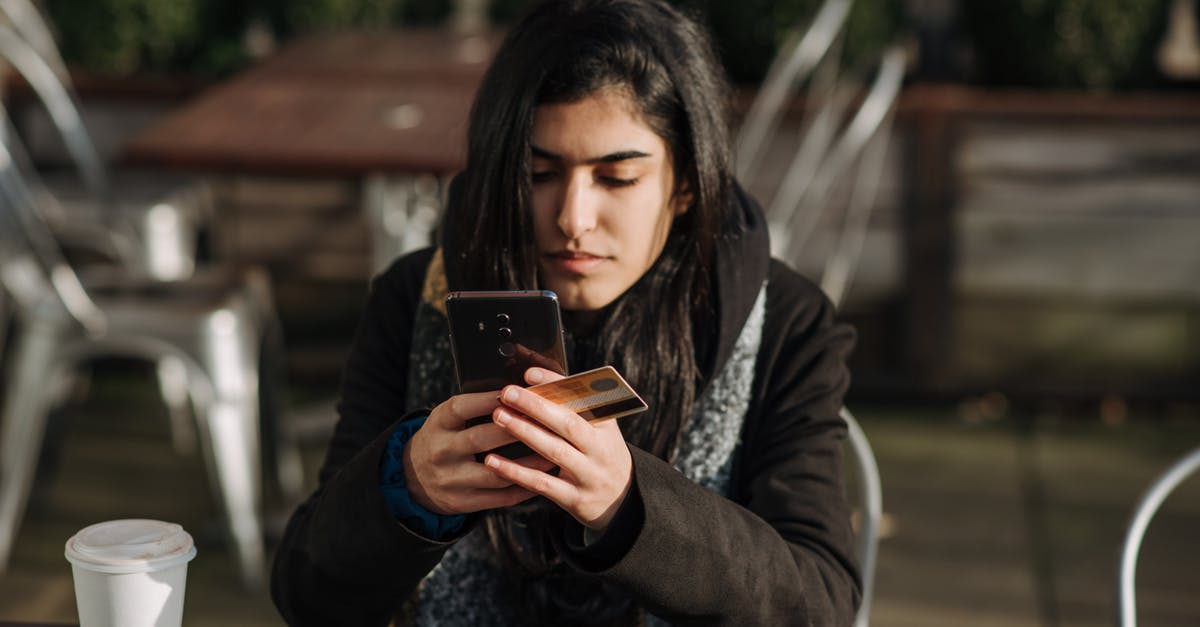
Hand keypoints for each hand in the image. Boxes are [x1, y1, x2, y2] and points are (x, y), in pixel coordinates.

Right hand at [404, 390, 557, 514]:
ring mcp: (451, 479)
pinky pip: (498, 497)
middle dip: (514, 429)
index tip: (515, 392)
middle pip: (479, 439)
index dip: (487, 400)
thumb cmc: (443, 439)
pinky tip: (542, 478)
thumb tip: (518, 393)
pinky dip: (524, 488)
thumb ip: (474, 408)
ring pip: (494, 472)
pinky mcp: (462, 502)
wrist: (413, 478)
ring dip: (527, 463)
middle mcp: (441, 451)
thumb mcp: (447, 419)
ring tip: (553, 453)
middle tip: (545, 421)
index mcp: (438, 424)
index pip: (461, 408)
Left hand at [484, 367, 633, 530]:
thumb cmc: (600, 454)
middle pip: (568, 423)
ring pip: (554, 451)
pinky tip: (493, 461)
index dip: (556, 384)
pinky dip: (516, 472)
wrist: (623, 499)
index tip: (529, 373)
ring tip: (499, 416)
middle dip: (535, 406)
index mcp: (606, 425)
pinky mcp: (574, 499)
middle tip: (507, 392)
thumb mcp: (599, 430)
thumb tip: (537, 380)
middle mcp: (600, 449)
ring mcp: (589, 475)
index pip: (582, 398)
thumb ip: (575, 408)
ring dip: (524, 432)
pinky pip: (542, 483)